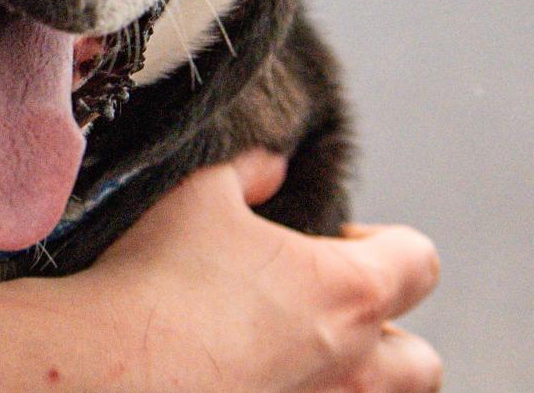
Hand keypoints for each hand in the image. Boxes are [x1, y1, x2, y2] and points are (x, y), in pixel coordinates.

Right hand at [78, 150, 441, 390]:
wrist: (112, 367)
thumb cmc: (163, 277)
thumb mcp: (202, 193)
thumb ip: (248, 171)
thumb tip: (271, 163)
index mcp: (348, 292)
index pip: (420, 261)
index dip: (389, 242)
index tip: (340, 237)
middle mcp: (354, 369)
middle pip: (422, 363)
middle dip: (391, 336)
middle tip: (329, 312)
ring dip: (358, 382)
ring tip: (303, 358)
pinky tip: (256, 380)